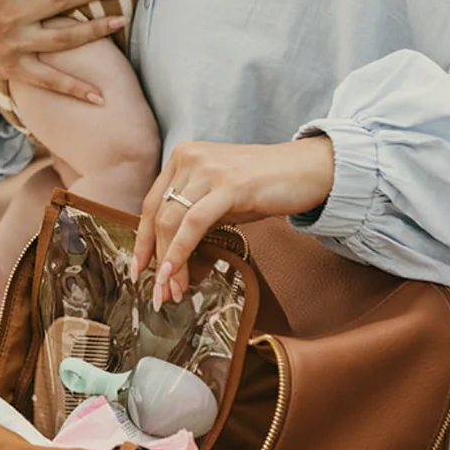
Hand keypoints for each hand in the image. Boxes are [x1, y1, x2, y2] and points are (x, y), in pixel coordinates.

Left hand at [133, 137, 335, 308]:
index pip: (153, 204)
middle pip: (158, 215)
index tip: (140, 269)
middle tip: (158, 291)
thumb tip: (173, 252)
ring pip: (172, 221)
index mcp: (184, 158)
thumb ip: (196, 213)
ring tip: (170, 292)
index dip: (144, 240)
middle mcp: (189, 158)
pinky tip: (174, 274)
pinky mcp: (227, 185)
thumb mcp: (221, 196)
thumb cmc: (267, 186)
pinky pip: (193, 223)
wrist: (310, 169)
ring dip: (168, 262)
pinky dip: (180, 251)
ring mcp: (207, 169)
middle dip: (154, 257)